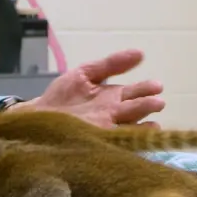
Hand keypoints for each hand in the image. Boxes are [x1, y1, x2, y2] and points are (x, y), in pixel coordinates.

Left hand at [7, 49, 164, 127]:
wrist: (38, 116)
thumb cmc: (62, 96)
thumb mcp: (84, 74)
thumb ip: (110, 64)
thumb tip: (141, 53)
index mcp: (112, 96)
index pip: (135, 93)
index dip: (146, 89)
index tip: (158, 86)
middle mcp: (112, 114)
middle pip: (134, 109)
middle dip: (146, 106)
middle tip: (158, 102)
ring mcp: (105, 129)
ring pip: (128, 127)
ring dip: (141, 126)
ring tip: (154, 124)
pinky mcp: (96, 142)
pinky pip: (114, 143)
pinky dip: (126, 142)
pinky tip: (134, 140)